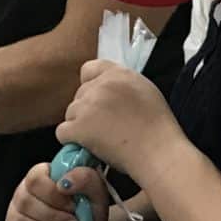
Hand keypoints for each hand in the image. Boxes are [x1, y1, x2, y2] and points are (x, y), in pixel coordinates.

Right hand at [3, 159, 106, 220]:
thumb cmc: (90, 214)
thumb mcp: (96, 193)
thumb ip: (85, 178)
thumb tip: (64, 183)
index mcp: (41, 176)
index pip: (35, 180)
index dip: (54, 195)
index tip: (73, 207)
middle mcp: (23, 193)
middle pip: (26, 202)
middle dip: (54, 218)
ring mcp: (14, 215)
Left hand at [55, 61, 178, 179]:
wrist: (157, 151)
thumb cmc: (157, 127)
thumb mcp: (145, 91)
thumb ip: (123, 85)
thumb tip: (107, 90)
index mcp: (118, 74)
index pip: (89, 69)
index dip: (90, 85)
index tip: (97, 101)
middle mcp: (100, 85)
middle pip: (79, 95)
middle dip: (86, 110)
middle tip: (104, 127)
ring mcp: (87, 106)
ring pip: (70, 113)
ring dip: (79, 126)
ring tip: (100, 139)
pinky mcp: (78, 127)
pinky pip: (63, 132)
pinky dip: (72, 141)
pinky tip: (88, 147)